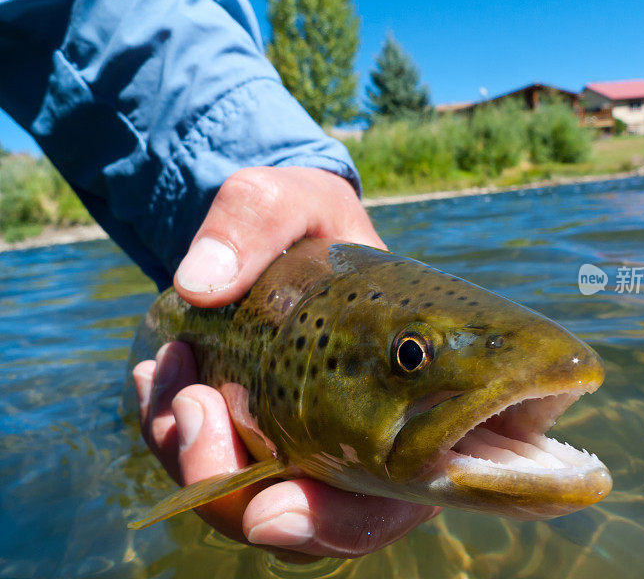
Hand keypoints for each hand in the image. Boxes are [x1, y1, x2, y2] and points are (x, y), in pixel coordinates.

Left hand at [133, 167, 438, 557]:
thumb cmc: (312, 220)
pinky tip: (158, 375)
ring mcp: (303, 442)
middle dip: (230, 488)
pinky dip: (171, 434)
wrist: (284, 232)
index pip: (382, 505)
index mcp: (406, 408)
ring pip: (242, 500)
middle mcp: (358, 441)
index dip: (330, 525)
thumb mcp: (296, 199)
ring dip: (190, 455)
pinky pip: (208, 463)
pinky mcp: (256, 432)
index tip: (267, 511)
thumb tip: (200, 287)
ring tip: (169, 369)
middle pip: (299, 520)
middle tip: (189, 407)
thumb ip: (257, 218)